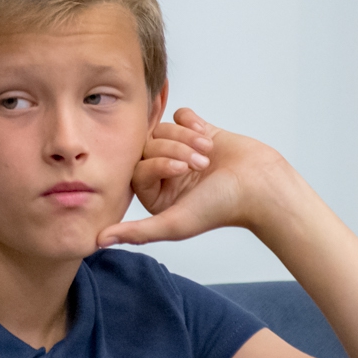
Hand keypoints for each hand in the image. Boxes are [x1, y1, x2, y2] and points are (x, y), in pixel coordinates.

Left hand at [100, 108, 292, 247]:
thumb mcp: (174, 224)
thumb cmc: (221, 207)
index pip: (138, 166)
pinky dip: (194, 123)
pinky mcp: (199, 132)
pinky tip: (208, 135)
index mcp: (157, 194)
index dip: (158, 162)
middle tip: (200, 164)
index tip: (182, 171)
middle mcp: (166, 172)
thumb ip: (136, 232)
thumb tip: (97, 242)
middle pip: (148, 144)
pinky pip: (180, 115)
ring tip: (209, 154)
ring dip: (188, 138)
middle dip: (176, 149)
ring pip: (164, 127)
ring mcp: (182, 150)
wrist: (260, 184)